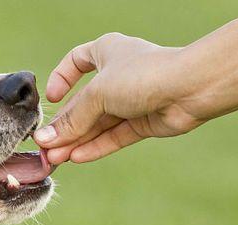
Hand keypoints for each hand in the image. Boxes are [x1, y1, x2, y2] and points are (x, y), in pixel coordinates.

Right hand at [34, 33, 204, 163]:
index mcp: (107, 51)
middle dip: (65, 125)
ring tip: (56, 159)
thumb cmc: (144, 74)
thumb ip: (72, 120)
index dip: (61, 79)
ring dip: (77, 140)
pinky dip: (96, 146)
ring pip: (99, 122)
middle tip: (45, 147)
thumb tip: (46, 140)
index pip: (76, 61)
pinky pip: (114, 136)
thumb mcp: (98, 93)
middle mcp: (119, 74)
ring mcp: (132, 99)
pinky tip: (76, 158)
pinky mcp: (144, 121)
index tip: (52, 99)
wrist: (192, 88)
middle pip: (85, 102)